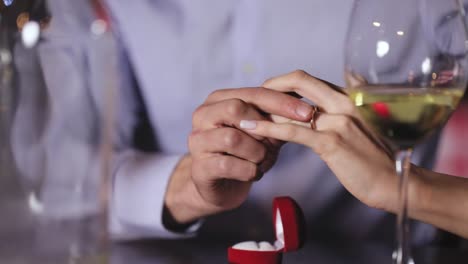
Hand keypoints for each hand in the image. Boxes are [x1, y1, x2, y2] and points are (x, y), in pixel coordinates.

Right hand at [164, 87, 313, 224]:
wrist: (219, 186)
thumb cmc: (242, 154)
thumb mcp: (263, 133)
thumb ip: (277, 120)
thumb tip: (306, 110)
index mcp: (219, 99)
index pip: (253, 93)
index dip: (281, 102)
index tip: (308, 113)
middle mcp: (203, 115)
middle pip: (236, 108)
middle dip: (263, 127)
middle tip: (274, 143)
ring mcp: (198, 141)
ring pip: (233, 138)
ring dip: (256, 152)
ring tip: (261, 160)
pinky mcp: (200, 167)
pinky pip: (229, 165)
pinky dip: (249, 171)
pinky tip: (253, 173)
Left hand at [239, 70, 396, 210]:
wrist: (396, 183)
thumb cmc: (374, 160)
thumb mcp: (356, 129)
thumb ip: (336, 115)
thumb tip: (312, 111)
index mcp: (347, 98)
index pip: (307, 79)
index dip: (281, 82)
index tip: (264, 94)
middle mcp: (342, 103)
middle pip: (298, 80)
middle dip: (269, 86)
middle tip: (249, 99)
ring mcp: (338, 121)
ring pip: (290, 106)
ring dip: (263, 109)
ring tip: (241, 114)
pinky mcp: (332, 143)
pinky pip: (293, 132)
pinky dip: (268, 129)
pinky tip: (252, 129)